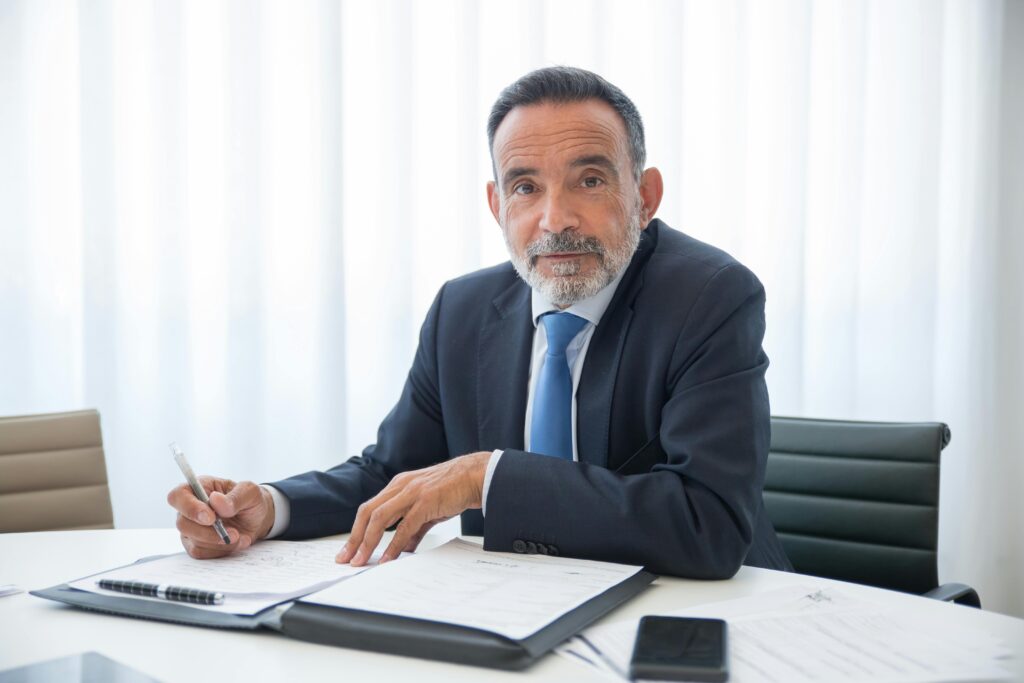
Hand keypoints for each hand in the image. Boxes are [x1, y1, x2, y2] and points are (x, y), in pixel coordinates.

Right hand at [167, 477, 275, 558]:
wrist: (257, 519)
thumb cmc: (250, 500)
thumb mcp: (251, 492)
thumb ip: (236, 496)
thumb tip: (216, 501)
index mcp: (199, 488)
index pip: (178, 496)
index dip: (190, 508)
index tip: (210, 518)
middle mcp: (189, 508)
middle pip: (183, 523)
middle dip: (209, 532)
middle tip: (233, 533)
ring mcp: (191, 528)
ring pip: (193, 541)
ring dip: (219, 542)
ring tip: (240, 536)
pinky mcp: (196, 544)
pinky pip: (201, 552)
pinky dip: (221, 550)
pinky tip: (237, 543)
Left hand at [336, 451, 490, 565]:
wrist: (476, 476)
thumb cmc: (453, 490)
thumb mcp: (427, 508)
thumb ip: (413, 528)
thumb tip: (401, 549)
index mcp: (398, 485)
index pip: (369, 509)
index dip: (356, 530)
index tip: (348, 551)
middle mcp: (400, 486)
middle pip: (367, 513)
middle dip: (354, 538)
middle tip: (346, 559)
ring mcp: (412, 492)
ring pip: (380, 518)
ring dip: (368, 542)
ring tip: (361, 561)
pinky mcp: (426, 500)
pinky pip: (405, 526)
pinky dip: (394, 544)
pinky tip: (389, 558)